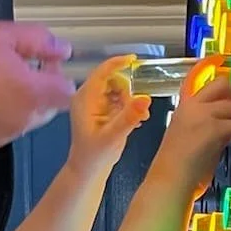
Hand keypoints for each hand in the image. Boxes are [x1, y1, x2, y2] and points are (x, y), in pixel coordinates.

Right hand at [0, 22, 76, 153]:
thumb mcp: (2, 35)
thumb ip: (40, 41)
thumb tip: (62, 50)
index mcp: (34, 94)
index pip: (67, 91)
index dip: (58, 76)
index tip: (43, 64)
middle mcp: (24, 120)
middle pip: (48, 108)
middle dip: (38, 90)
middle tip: (14, 69)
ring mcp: (5, 135)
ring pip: (25, 120)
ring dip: (17, 104)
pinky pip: (2, 130)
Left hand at [66, 56, 149, 179]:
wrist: (88, 170)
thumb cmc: (94, 156)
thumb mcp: (113, 136)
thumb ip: (129, 117)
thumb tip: (145, 99)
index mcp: (85, 99)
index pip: (102, 73)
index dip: (117, 64)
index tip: (133, 60)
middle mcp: (88, 97)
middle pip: (113, 80)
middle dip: (129, 92)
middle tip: (138, 110)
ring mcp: (95, 103)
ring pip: (118, 89)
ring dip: (131, 101)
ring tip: (140, 119)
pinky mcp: (102, 109)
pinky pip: (119, 99)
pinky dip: (129, 106)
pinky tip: (136, 121)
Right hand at [153, 69, 230, 194]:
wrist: (169, 182)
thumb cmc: (175, 170)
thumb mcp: (187, 140)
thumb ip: (204, 128)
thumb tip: (224, 131)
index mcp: (183, 108)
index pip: (193, 77)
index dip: (207, 64)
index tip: (218, 58)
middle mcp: (192, 106)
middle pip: (223, 84)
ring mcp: (202, 115)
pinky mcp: (213, 128)